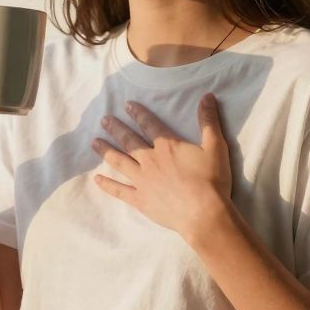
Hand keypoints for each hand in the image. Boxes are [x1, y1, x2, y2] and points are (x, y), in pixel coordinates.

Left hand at [90, 94, 231, 237]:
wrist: (204, 213)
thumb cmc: (211, 180)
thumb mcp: (215, 147)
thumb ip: (208, 121)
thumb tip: (207, 96)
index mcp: (166, 146)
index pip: (149, 124)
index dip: (138, 113)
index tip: (126, 105)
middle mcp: (150, 160)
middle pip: (129, 141)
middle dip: (116, 128)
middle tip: (103, 120)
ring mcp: (142, 180)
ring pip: (119, 162)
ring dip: (106, 150)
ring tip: (94, 142)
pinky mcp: (140, 199)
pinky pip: (119, 190)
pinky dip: (107, 185)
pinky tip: (97, 179)